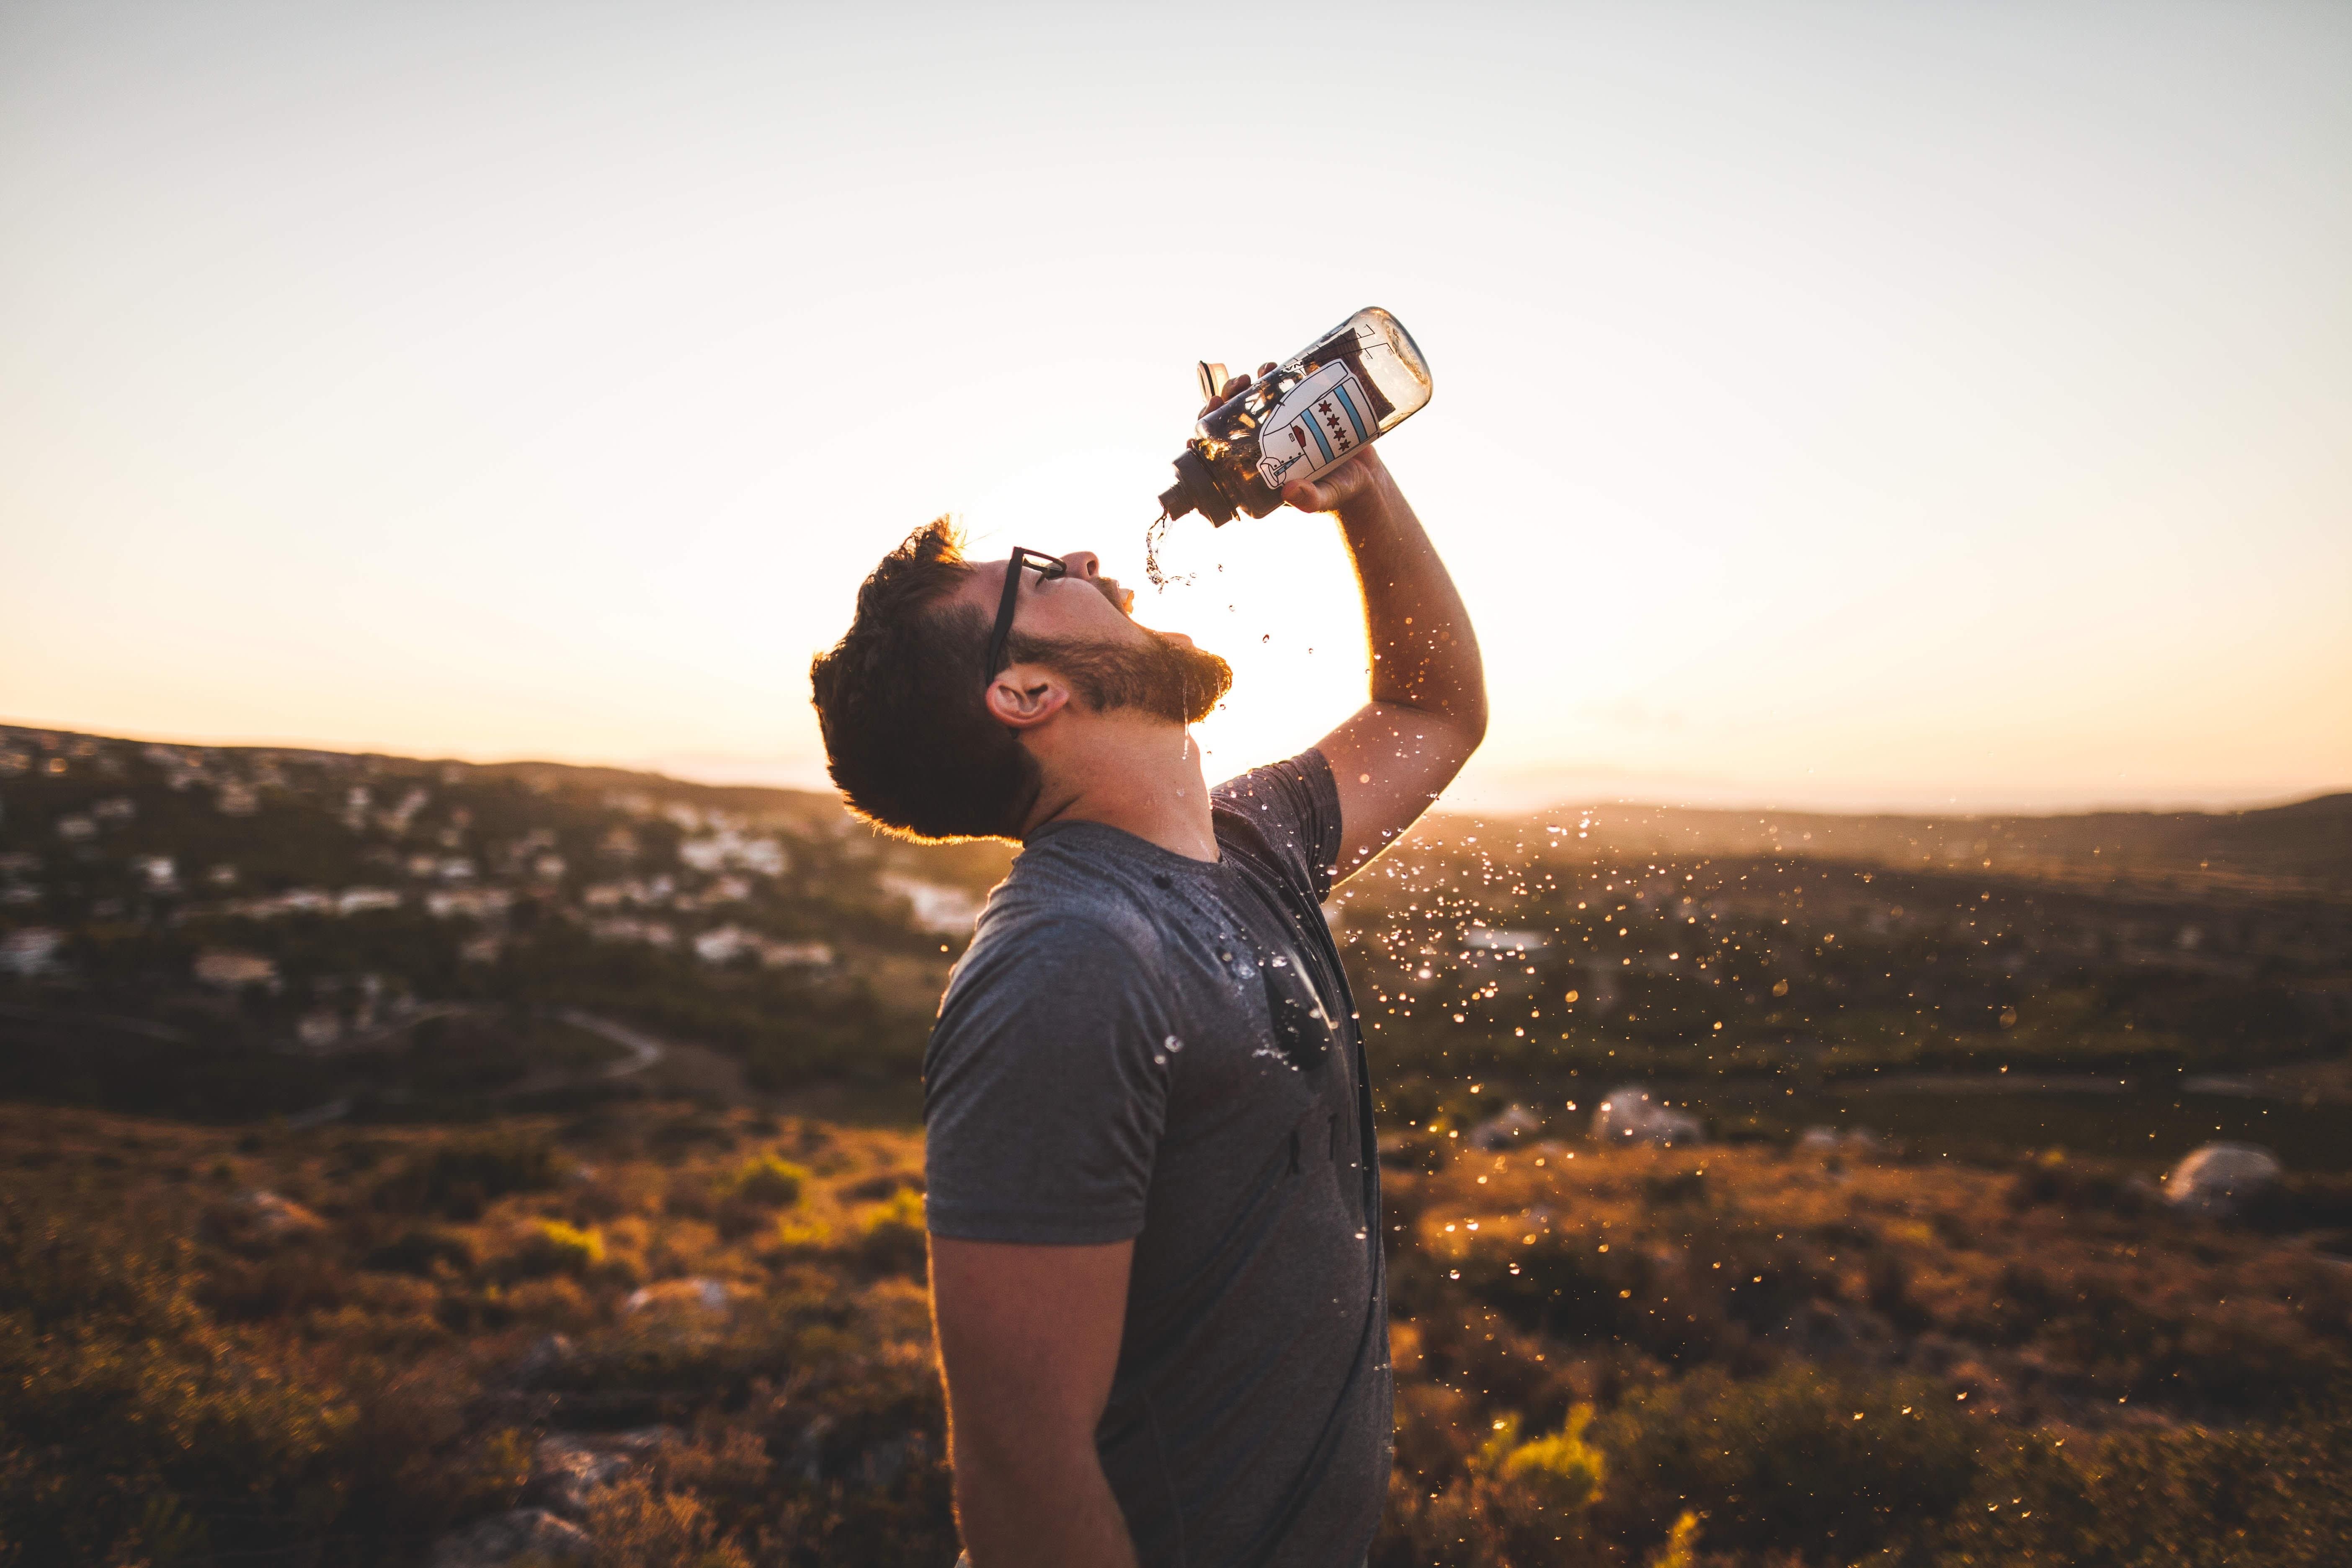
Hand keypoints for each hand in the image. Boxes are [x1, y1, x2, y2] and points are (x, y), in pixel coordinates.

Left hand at [1202, 363, 1386, 516]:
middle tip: (1231, 390)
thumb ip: (1309, 500)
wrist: (1368, 475)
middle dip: (1225, 401)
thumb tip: (1290, 493)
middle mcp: (1266, 444)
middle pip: (1233, 419)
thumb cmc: (1339, 493)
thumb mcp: (1323, 498)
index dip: (1205, 438)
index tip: (1200, 424)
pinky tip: (1274, 367)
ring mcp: (1283, 424)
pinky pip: (1281, 387)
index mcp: (1259, 468)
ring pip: (1253, 400)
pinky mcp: (1302, 408)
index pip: (1222, 453)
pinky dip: (1275, 374)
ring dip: (1246, 385)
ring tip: (1254, 374)